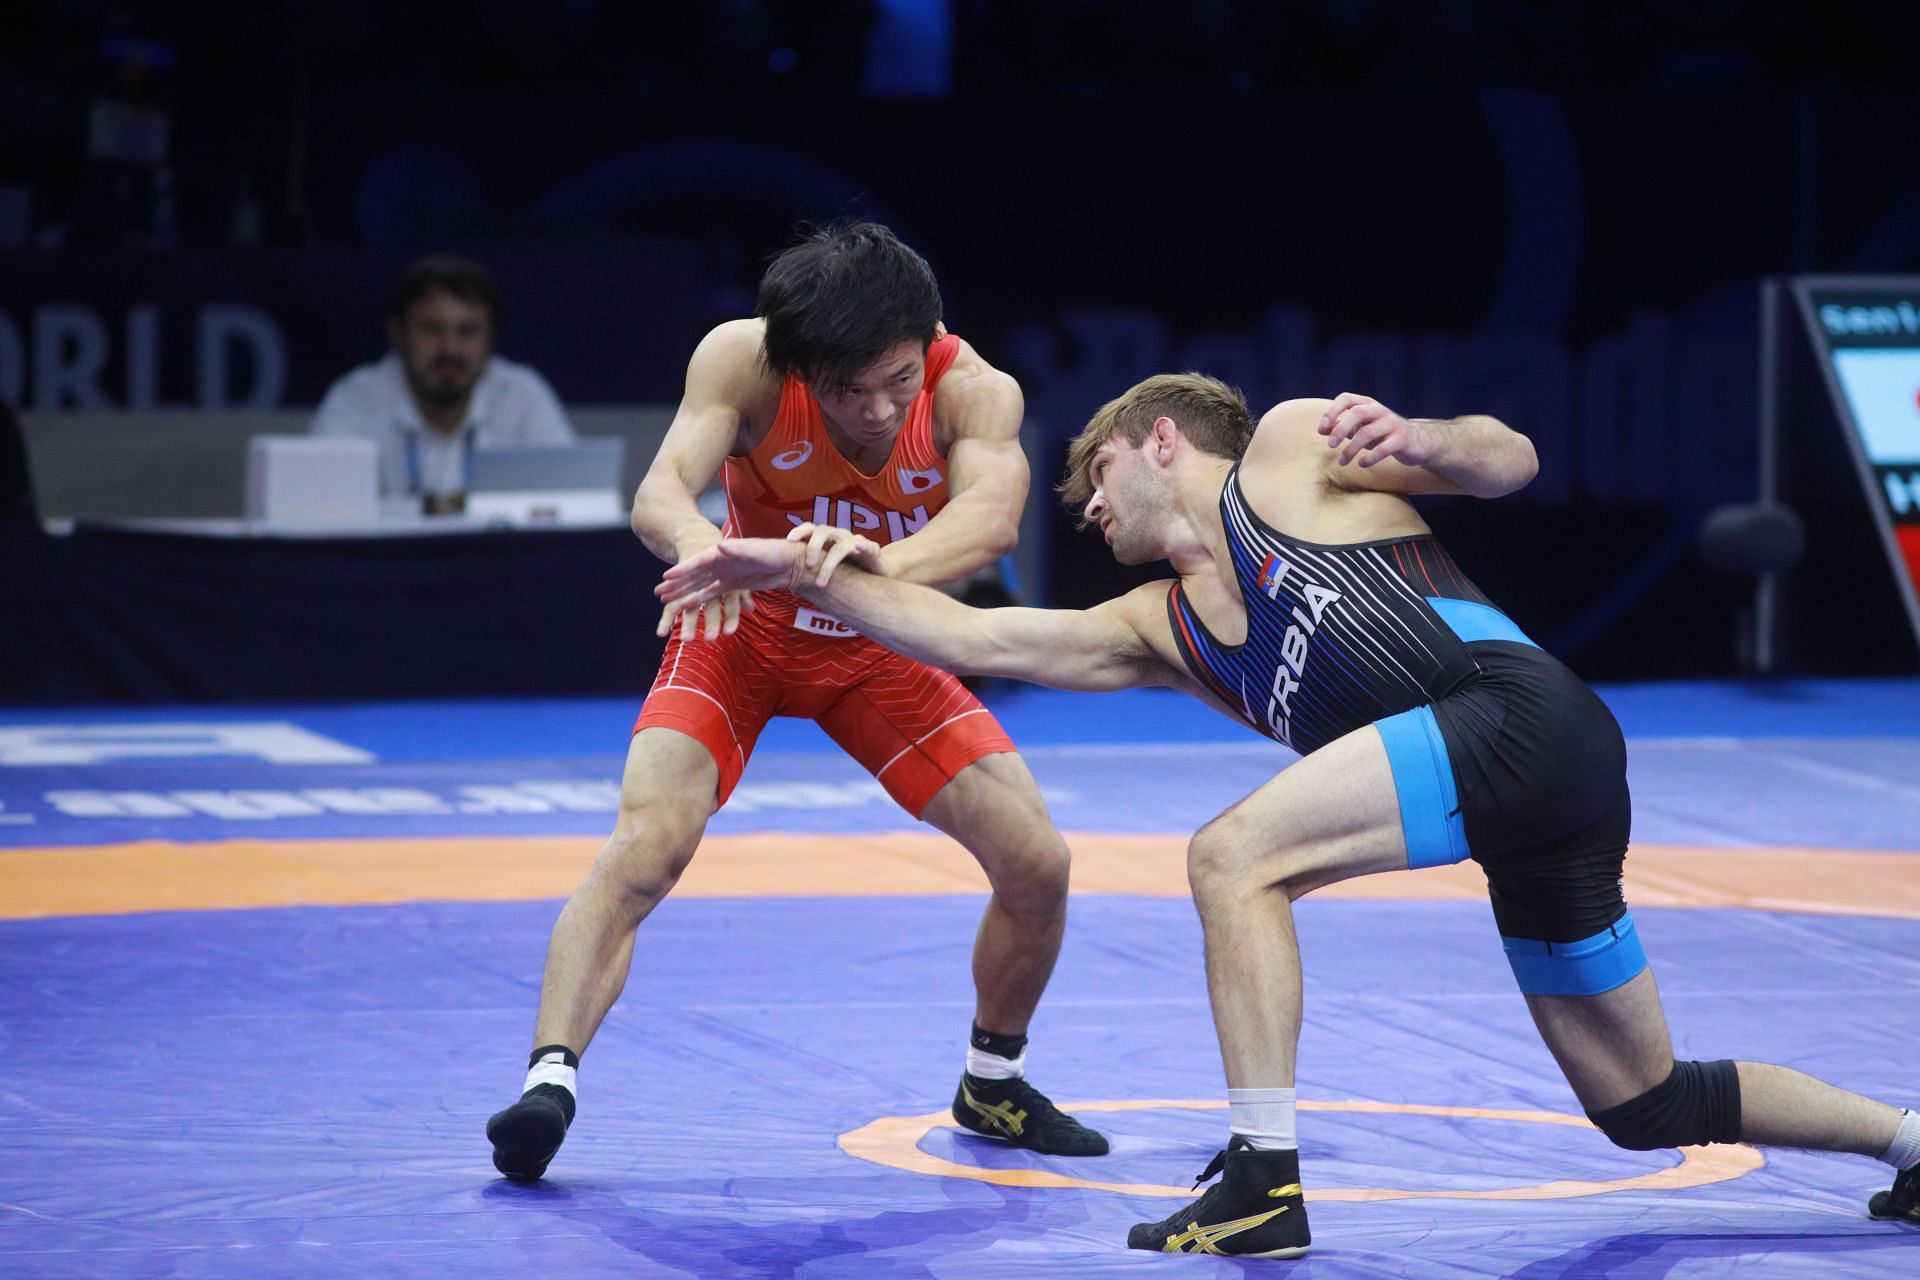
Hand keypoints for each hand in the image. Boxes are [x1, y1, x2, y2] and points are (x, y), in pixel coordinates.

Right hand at [655, 537, 801, 638]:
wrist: (791, 562)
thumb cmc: (775, 552)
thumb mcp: (756, 549)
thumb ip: (738, 549)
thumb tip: (718, 545)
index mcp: (724, 553)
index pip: (698, 561)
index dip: (682, 570)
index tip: (666, 577)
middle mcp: (721, 563)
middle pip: (694, 575)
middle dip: (677, 584)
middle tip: (658, 594)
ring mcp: (726, 574)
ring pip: (701, 585)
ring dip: (684, 593)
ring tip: (667, 602)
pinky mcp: (733, 584)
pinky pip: (713, 593)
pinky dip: (701, 600)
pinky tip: (688, 607)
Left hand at [784, 522, 887, 586]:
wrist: (878, 574)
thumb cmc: (849, 572)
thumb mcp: (828, 572)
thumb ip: (812, 576)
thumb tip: (792, 589)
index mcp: (827, 539)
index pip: (810, 529)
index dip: (799, 532)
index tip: (788, 540)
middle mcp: (839, 536)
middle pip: (823, 531)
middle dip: (813, 547)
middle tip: (809, 565)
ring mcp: (856, 542)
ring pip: (840, 546)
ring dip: (829, 563)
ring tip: (821, 582)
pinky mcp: (873, 549)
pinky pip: (867, 546)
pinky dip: (863, 546)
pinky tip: (858, 548)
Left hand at [1319, 392, 1435, 467]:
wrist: (1417, 442)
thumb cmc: (1382, 434)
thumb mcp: (1361, 428)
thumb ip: (1342, 427)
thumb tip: (1321, 429)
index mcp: (1368, 404)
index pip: (1347, 398)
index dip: (1332, 411)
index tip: (1322, 428)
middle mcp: (1380, 410)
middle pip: (1357, 412)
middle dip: (1340, 429)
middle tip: (1330, 446)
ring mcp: (1392, 424)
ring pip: (1367, 432)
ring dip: (1351, 449)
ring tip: (1342, 462)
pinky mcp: (1402, 439)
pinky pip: (1383, 448)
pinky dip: (1370, 458)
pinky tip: (1362, 464)